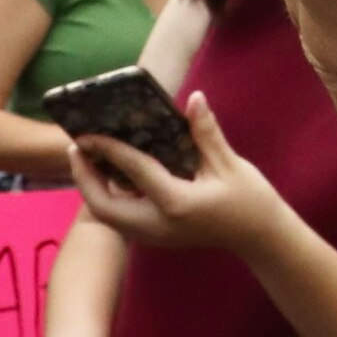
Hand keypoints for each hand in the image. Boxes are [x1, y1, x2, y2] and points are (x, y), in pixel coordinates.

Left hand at [71, 92, 291, 260]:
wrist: (259, 237)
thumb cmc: (248, 199)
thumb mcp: (229, 163)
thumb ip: (206, 132)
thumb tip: (194, 98)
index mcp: (176, 203)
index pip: (133, 171)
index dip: (108, 149)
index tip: (87, 133)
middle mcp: (158, 224)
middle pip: (103, 206)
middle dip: (84, 178)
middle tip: (77, 148)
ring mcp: (155, 236)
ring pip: (108, 216)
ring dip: (92, 189)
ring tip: (87, 159)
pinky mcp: (156, 238)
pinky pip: (120, 219)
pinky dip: (108, 198)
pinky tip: (110, 176)